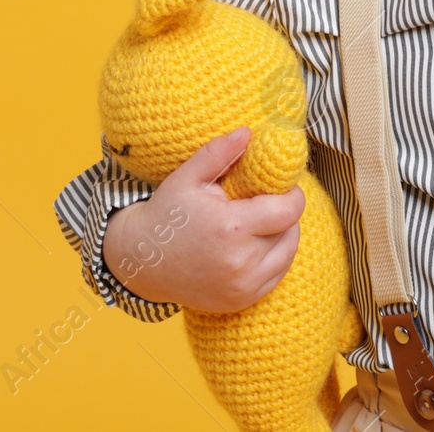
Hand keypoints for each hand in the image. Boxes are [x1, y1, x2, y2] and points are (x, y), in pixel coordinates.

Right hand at [102, 127, 304, 312]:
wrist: (142, 263)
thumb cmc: (167, 215)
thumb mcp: (188, 178)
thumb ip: (219, 152)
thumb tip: (248, 132)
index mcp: (231, 227)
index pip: (290, 210)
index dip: (291, 194)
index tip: (279, 187)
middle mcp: (241, 262)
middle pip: (290, 230)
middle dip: (283, 213)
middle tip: (261, 203)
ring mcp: (242, 286)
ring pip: (288, 253)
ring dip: (282, 235)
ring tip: (256, 223)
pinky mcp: (241, 300)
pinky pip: (277, 274)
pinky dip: (273, 258)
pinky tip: (251, 245)